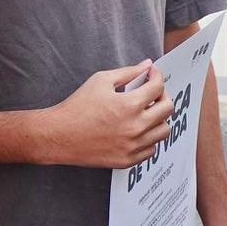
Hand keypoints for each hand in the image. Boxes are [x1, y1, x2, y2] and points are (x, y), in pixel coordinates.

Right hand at [39, 62, 173, 167]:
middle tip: (153, 92)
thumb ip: (128, 72)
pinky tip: (137, 130)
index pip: (158, 87)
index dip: (157, 76)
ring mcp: (132, 146)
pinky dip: (149, 138)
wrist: (58, 135)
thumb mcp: (101, 81)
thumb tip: (147, 65)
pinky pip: (152, 149)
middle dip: (163, 96)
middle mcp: (135, 127)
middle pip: (168, 109)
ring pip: (164, 131)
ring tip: (146, 112)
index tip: (152, 75)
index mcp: (129, 105)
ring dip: (159, 118)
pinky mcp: (127, 160)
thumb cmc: (77, 106)